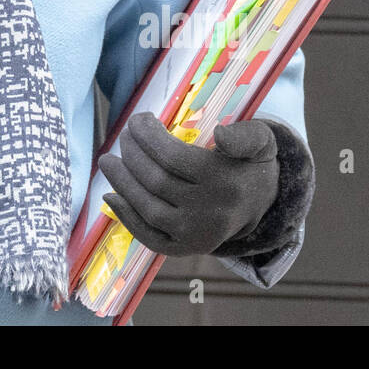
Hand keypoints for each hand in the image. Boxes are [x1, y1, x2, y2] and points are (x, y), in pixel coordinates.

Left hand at [98, 113, 279, 256]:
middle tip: (124, 135)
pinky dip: (127, 218)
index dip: (148, 136)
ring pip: (149, 208)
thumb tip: (220, 135)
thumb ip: (244, 135)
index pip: (173, 157)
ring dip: (122, 182)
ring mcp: (196, 235)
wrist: (260, 205)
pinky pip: (150, 237)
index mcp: (224, 182)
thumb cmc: (250, 164)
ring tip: (108, 160)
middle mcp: (210, 213)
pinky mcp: (185, 249)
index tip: (139, 119)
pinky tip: (111, 196)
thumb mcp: (259, 141)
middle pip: (156, 181)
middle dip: (132, 154)